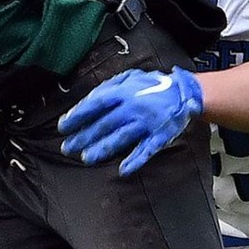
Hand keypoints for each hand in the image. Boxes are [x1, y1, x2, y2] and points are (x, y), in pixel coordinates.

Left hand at [58, 67, 202, 175]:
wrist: (184, 93)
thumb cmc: (152, 86)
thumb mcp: (130, 78)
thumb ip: (109, 88)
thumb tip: (87, 101)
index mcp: (124, 92)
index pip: (96, 104)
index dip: (78, 115)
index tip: (64, 126)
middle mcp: (133, 108)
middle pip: (104, 124)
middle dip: (84, 137)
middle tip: (68, 147)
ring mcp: (146, 124)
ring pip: (121, 138)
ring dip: (102, 149)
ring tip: (86, 158)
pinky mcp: (159, 137)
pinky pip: (146, 150)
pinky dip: (135, 161)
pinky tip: (123, 170)